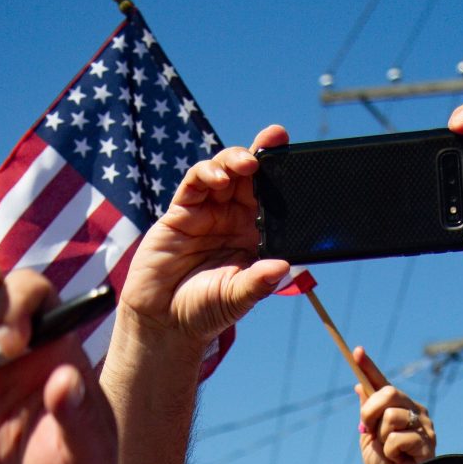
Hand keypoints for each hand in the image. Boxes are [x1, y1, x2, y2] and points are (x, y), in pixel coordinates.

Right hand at [117, 125, 294, 348]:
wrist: (164, 322)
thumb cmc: (204, 311)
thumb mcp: (236, 298)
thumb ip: (257, 283)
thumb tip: (283, 267)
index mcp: (254, 238)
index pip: (273, 201)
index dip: (284, 179)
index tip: (298, 160)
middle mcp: (233, 221)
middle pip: (250, 179)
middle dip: (263, 157)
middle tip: (274, 141)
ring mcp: (207, 214)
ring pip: (224, 173)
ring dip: (236, 161)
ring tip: (248, 164)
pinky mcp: (181, 212)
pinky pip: (195, 183)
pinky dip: (207, 173)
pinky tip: (219, 176)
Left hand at [354, 346, 435, 463]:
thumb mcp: (369, 438)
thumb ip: (367, 413)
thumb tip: (359, 385)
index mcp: (398, 408)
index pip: (382, 383)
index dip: (369, 367)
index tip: (356, 351)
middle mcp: (414, 411)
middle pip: (387, 392)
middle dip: (370, 412)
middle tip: (368, 431)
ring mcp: (423, 425)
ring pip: (391, 416)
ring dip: (382, 439)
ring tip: (391, 453)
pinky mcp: (427, 442)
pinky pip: (398, 438)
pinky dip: (392, 453)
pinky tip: (401, 461)